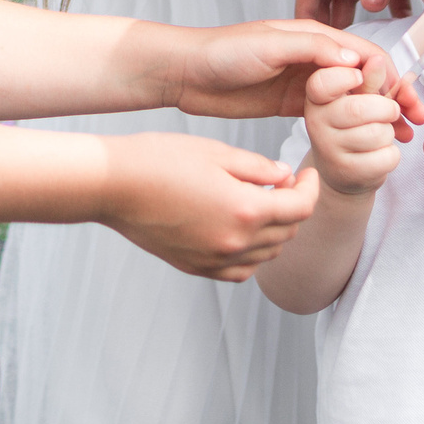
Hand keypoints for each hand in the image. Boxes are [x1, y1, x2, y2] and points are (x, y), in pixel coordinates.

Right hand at [98, 133, 320, 280]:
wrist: (113, 185)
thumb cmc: (159, 160)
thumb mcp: (216, 152)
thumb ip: (257, 167)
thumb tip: (284, 176)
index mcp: (246, 210)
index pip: (301, 208)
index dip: (310, 188)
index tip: (306, 174)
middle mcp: (235, 242)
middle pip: (287, 233)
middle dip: (293, 207)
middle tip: (282, 184)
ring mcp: (214, 260)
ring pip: (267, 255)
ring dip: (274, 232)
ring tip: (260, 204)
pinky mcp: (195, 267)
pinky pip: (240, 271)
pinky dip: (251, 255)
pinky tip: (240, 232)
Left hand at [172, 19, 423, 135]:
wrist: (186, 74)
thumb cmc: (223, 52)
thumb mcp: (269, 45)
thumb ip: (313, 49)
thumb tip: (356, 60)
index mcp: (314, 37)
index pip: (366, 55)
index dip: (391, 77)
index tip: (405, 102)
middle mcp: (316, 58)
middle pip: (367, 77)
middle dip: (394, 98)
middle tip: (413, 123)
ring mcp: (306, 83)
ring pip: (355, 98)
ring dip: (379, 115)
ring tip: (400, 138)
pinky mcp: (294, 105)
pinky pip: (333, 115)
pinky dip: (354, 126)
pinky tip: (369, 143)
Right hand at [299, 64, 402, 195]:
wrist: (341, 170)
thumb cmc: (352, 127)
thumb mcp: (358, 98)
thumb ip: (370, 79)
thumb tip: (378, 60)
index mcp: (317, 98)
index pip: (322, 82)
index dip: (347, 77)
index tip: (359, 77)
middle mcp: (317, 123)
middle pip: (360, 109)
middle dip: (387, 109)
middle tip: (391, 111)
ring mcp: (330, 150)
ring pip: (378, 133)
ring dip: (390, 132)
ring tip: (381, 134)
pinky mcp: (348, 172)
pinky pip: (387, 157)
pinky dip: (393, 154)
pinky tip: (380, 154)